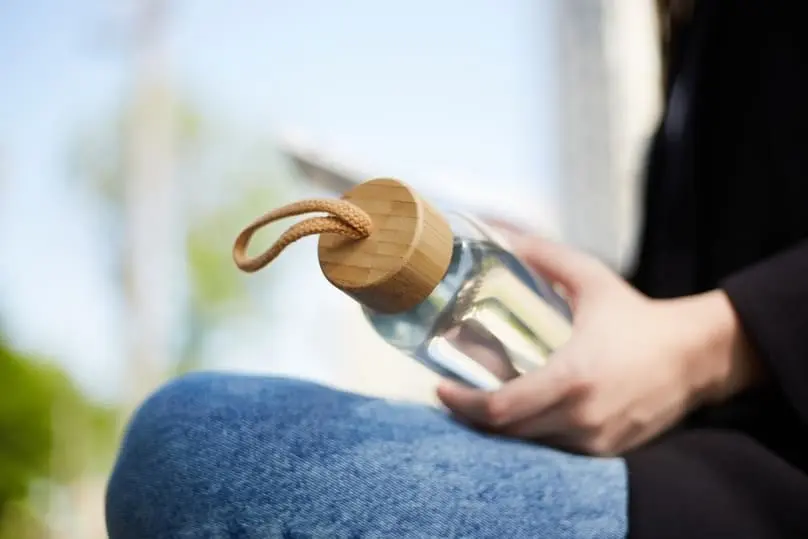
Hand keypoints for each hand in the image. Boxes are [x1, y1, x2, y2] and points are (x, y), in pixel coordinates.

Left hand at [436, 235, 762, 455]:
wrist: (695, 355)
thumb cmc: (637, 315)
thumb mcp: (590, 277)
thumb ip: (542, 255)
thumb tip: (500, 232)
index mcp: (573, 376)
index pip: (501, 409)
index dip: (463, 404)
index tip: (441, 388)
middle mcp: (582, 417)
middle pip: (506, 434)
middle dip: (473, 416)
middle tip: (455, 393)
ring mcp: (594, 440)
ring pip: (528, 445)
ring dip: (501, 427)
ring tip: (483, 397)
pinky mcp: (606, 452)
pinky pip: (554, 449)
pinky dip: (532, 432)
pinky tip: (524, 409)